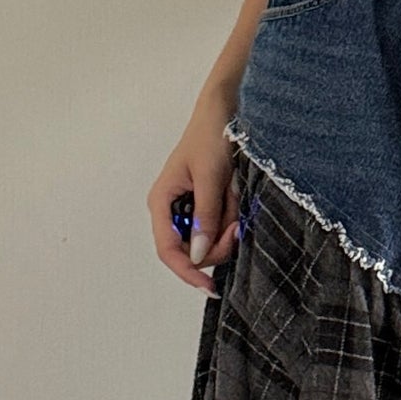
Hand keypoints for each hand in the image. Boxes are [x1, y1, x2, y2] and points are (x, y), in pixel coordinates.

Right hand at [149, 103, 243, 290]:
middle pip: (193, 251)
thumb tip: (197, 255)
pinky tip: (236, 197)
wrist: (226, 112)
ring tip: (235, 197)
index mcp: (162, 203)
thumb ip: (205, 216)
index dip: (187, 272)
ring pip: (211, 241)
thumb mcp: (211, 177)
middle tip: (238, 223)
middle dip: (218, 243)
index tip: (211, 287)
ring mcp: (191, 210)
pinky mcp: (209, 207)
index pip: (168, 251)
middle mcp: (173, 211)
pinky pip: (222, 226)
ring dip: (228, 227)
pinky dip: (233, 218)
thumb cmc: (211, 137)